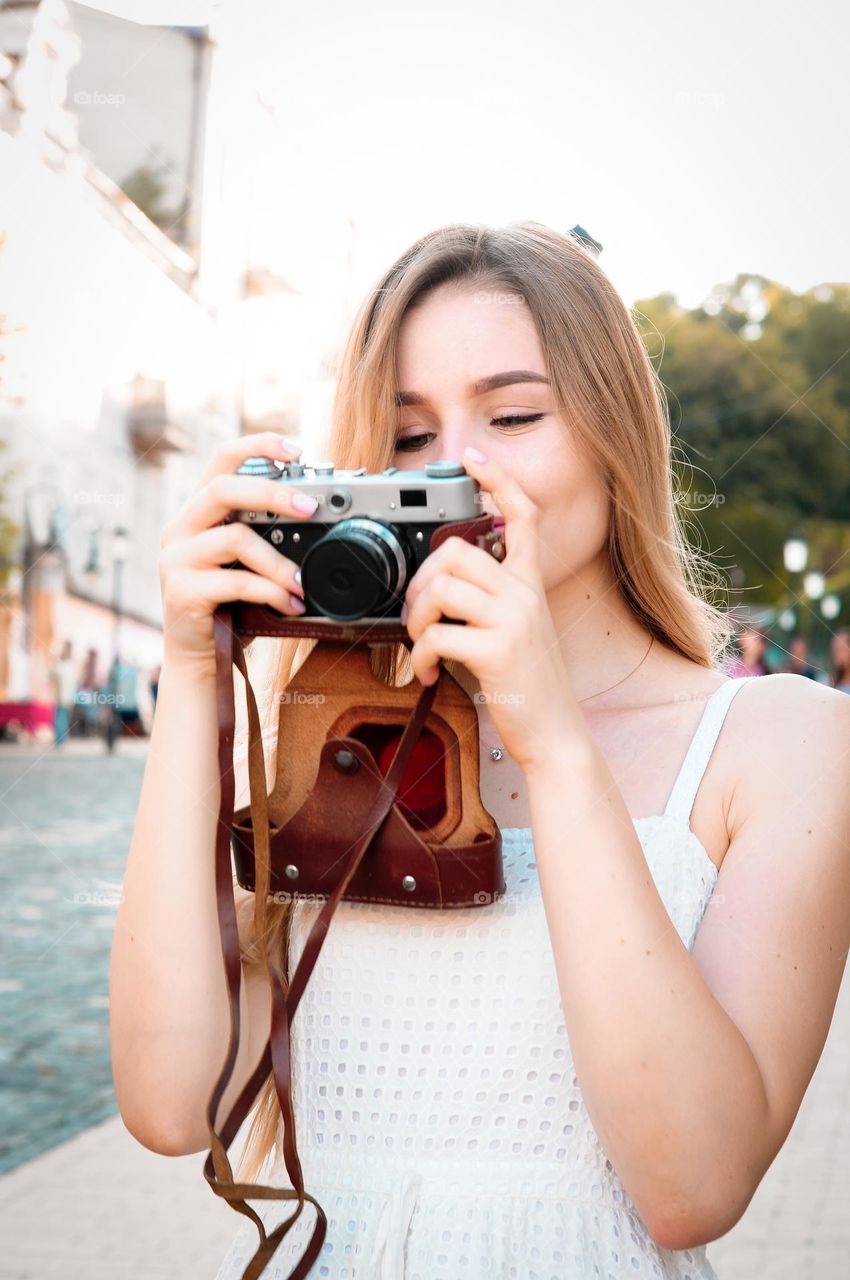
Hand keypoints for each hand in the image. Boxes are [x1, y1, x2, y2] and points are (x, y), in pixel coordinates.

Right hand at [158, 432, 312, 675]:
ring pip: (235, 539)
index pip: (221, 460)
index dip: (257, 446)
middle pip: (223, 489)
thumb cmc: (230, 608)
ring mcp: (176, 559)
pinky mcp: (181, 591)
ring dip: (279, 562)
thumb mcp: (248, 564)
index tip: (296, 450)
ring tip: (303, 582)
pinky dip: (272, 592)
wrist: (200, 659)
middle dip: (272, 492)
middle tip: (310, 506)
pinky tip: (291, 604)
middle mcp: (180, 529)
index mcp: (198, 513)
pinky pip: (236, 582)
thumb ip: (266, 536)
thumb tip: (315, 512)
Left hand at [401, 447, 578, 771]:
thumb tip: (442, 587)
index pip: (523, 516)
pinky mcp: (497, 650)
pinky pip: (436, 635)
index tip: (473, 459)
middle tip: (418, 612)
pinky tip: (427, 674)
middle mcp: (525, 594)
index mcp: (530, 584)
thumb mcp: (517, 631)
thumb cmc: (528, 684)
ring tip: (420, 643)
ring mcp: (513, 620)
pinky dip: (419, 657)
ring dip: (415, 618)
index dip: (498, 482)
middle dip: (422, 580)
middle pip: (458, 550)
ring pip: (441, 587)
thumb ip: (490, 601)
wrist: (554, 734)